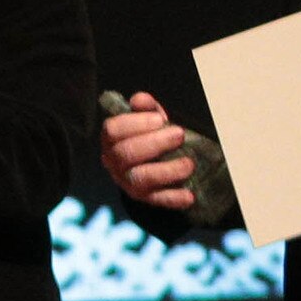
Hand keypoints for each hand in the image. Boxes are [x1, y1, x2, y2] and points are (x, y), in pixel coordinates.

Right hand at [101, 91, 197, 207]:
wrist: (152, 163)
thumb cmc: (150, 135)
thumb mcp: (148, 118)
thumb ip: (145, 108)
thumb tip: (140, 99)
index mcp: (111, 139)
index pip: (113, 130)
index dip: (136, 123)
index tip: (160, 119)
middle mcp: (114, 162)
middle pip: (125, 154)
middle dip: (155, 143)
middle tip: (179, 135)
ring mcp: (127, 182)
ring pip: (140, 178)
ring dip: (167, 171)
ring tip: (189, 163)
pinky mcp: (144, 198)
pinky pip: (157, 200)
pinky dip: (173, 199)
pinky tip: (189, 196)